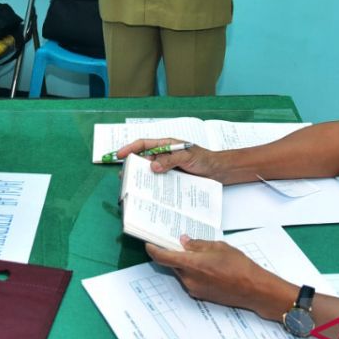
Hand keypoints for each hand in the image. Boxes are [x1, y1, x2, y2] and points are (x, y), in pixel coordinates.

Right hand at [113, 137, 231, 182]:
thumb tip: (153, 166)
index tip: (119, 155)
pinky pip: (159, 182)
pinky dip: (153, 187)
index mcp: (166, 145)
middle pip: (144, 159)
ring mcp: (168, 168)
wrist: (218, 172)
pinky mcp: (172, 179)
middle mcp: (164, 156)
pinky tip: (149, 195)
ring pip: (150, 172)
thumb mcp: (187, 156)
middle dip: (132, 167)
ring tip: (134, 188)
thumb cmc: (204, 159)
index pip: (144, 144)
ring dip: (142, 179)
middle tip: (124, 177)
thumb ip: (170, 159)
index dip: (130, 148)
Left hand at [145, 237, 294, 319]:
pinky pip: (191, 280)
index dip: (153, 250)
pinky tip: (208, 266)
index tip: (148, 243)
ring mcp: (194, 289)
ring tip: (202, 254)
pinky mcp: (201, 295)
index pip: (163, 258)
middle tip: (180, 243)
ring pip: (183, 272)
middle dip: (175, 254)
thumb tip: (184, 242)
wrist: (254, 289)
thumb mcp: (219, 247)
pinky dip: (194, 272)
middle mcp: (189, 279)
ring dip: (186, 263)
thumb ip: (198, 245)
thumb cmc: (239, 265)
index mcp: (191, 265)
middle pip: (173, 265)